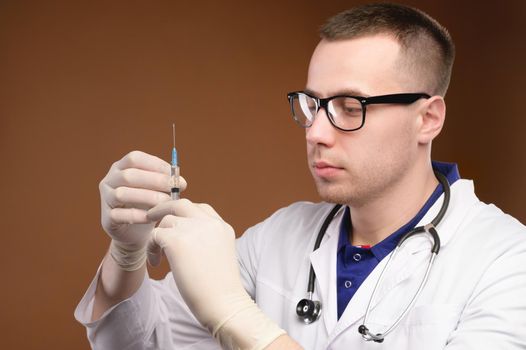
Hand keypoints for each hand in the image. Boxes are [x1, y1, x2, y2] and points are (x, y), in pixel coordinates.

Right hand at [99, 150, 185, 269]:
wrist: (137, 233)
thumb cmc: (148, 205)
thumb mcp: (157, 190)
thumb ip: (165, 183)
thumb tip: (180, 181)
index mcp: (121, 168)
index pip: (134, 158)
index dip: (155, 164)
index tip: (174, 174)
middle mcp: (109, 180)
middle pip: (128, 175)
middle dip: (155, 180)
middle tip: (174, 187)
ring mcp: (105, 199)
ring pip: (122, 194)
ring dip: (147, 197)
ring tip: (166, 202)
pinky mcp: (107, 218)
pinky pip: (119, 215)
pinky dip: (137, 215)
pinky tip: (152, 217)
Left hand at [147, 199, 284, 348]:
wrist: (224, 304)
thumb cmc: (220, 289)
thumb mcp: (219, 256)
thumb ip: (206, 241)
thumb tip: (184, 240)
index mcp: (222, 227)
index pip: (200, 208)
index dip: (185, 213)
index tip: (175, 223)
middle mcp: (210, 223)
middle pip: (181, 203)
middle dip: (164, 208)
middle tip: (151, 216)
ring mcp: (194, 229)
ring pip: (166, 220)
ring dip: (158, 235)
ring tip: (158, 255)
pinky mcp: (177, 240)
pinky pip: (155, 235)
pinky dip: (151, 248)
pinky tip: (156, 262)